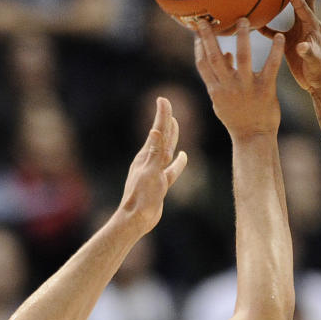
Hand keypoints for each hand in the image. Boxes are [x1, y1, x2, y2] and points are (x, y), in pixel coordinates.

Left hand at [117, 95, 187, 233]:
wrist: (137, 218)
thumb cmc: (142, 197)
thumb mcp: (150, 172)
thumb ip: (154, 152)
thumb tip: (155, 130)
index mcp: (147, 156)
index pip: (158, 131)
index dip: (162, 116)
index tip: (163, 100)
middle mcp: (150, 161)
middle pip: (161, 137)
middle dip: (165, 121)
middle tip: (166, 105)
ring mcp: (155, 172)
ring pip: (166, 150)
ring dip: (171, 137)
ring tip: (175, 124)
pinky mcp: (161, 183)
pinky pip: (172, 169)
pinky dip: (178, 162)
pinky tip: (183, 157)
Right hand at [194, 18, 284, 137]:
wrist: (253, 138)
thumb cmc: (238, 118)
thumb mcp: (223, 102)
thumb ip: (221, 79)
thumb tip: (226, 54)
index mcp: (217, 90)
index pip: (203, 64)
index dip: (199, 46)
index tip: (197, 29)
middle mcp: (229, 87)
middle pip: (215, 57)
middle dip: (210, 37)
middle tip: (207, 18)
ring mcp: (247, 88)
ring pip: (243, 57)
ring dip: (242, 37)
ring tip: (243, 19)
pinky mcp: (265, 90)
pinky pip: (271, 66)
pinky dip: (275, 51)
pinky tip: (279, 36)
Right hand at [261, 0, 320, 92]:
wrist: (319, 84)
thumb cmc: (319, 74)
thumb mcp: (314, 64)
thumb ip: (309, 54)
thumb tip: (302, 47)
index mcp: (312, 26)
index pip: (302, 3)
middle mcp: (308, 23)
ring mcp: (300, 29)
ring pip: (294, 4)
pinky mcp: (292, 39)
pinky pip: (277, 25)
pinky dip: (268, 19)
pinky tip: (254, 16)